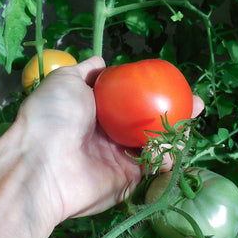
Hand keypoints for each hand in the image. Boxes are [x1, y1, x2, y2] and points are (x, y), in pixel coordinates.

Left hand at [16, 56, 203, 223]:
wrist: (42, 163)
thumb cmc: (54, 116)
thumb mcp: (66, 80)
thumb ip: (86, 70)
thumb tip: (101, 60)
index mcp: (98, 109)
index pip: (133, 98)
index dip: (154, 90)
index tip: (174, 83)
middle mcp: (111, 131)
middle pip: (149, 119)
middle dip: (175, 112)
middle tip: (195, 104)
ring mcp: (120, 155)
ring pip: (156, 141)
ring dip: (177, 133)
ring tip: (189, 122)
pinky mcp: (129, 177)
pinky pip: (154, 164)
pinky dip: (168, 155)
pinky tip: (174, 146)